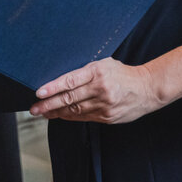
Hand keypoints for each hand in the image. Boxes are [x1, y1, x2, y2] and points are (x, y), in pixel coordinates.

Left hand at [29, 57, 162, 123]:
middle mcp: (100, 89)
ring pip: (74, 110)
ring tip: (42, 112)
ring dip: (56, 112)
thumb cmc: (122, 74)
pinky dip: (69, 116)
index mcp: (97, 72)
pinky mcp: (107, 117)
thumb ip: (85, 71)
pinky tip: (59, 115)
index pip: (70, 80)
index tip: (39, 93)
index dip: (52, 87)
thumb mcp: (104, 64)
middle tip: (34, 108)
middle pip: (69, 98)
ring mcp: (104, 105)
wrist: (148, 89)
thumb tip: (62, 78)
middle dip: (48, 104)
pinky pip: (83, 117)